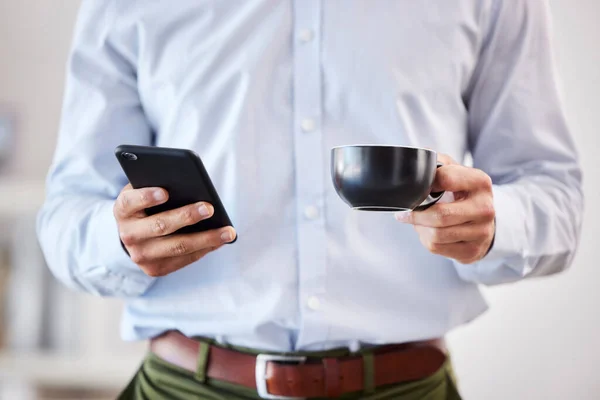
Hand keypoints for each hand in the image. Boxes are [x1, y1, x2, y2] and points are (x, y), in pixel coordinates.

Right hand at [114, 184, 235, 276]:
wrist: (134, 234)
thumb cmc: (146, 205)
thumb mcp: (145, 191)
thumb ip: (158, 184)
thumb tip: (190, 183)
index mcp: (122, 210)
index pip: (130, 202)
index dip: (146, 197)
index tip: (164, 192)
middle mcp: (128, 235)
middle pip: (160, 226)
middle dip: (186, 216)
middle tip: (209, 208)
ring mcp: (141, 255)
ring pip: (177, 247)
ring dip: (206, 239)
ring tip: (228, 231)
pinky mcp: (155, 269)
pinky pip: (185, 259)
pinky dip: (205, 249)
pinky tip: (222, 240)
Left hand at [395, 154, 494, 263]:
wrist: (484, 220)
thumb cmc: (462, 193)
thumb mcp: (455, 172)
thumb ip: (437, 163)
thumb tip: (414, 161)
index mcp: (480, 182)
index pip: (445, 179)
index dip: (425, 183)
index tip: (416, 188)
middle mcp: (485, 208)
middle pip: (440, 215)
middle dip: (416, 214)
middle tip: (404, 212)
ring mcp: (482, 232)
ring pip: (436, 234)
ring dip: (420, 228)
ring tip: (420, 221)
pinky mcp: (473, 251)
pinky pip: (437, 247)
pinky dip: (427, 239)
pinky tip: (430, 232)